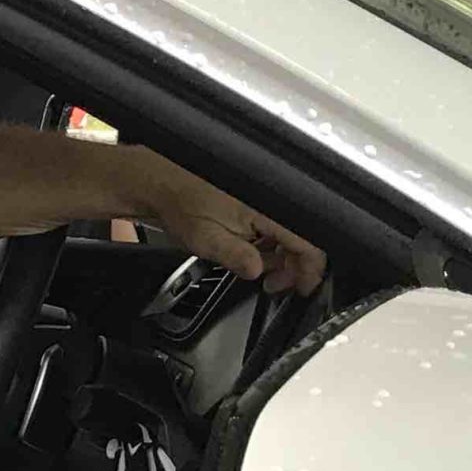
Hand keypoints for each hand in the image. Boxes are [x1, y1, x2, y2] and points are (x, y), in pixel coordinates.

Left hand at [137, 157, 324, 293]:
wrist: (161, 183)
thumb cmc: (181, 204)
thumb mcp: (208, 240)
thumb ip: (239, 258)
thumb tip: (260, 271)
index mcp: (267, 206)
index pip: (307, 242)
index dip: (309, 269)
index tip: (303, 287)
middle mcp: (270, 199)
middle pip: (302, 238)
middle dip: (293, 266)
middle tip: (276, 285)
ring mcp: (263, 199)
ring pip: (289, 233)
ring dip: (280, 256)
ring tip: (262, 272)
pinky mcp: (255, 201)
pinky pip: (274, 224)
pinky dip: (269, 242)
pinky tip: (254, 253)